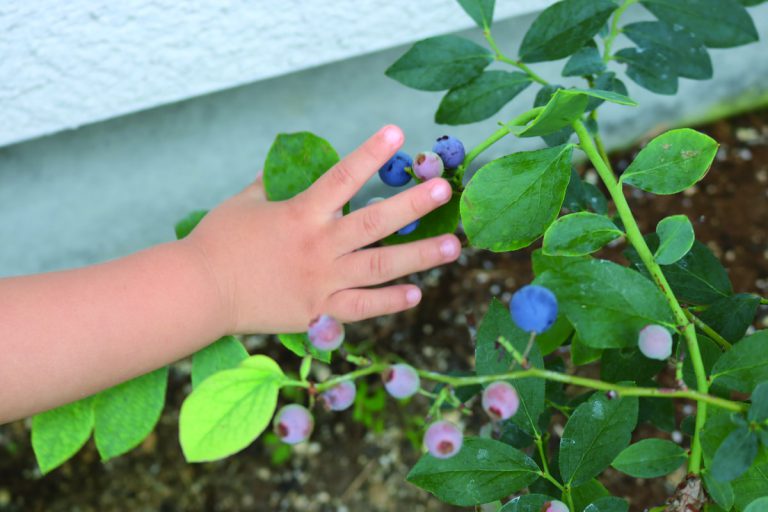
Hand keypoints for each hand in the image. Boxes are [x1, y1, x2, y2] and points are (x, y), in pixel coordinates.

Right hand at [183, 125, 460, 333]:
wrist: (198, 292)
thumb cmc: (217, 243)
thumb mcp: (244, 202)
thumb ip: (272, 183)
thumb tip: (289, 164)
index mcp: (300, 214)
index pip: (342, 177)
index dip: (371, 153)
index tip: (398, 133)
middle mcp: (319, 246)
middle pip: (375, 223)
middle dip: (412, 205)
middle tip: (444, 191)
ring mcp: (322, 281)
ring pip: (379, 267)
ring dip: (419, 257)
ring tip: (453, 247)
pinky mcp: (318, 311)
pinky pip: (362, 308)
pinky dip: (389, 302)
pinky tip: (417, 294)